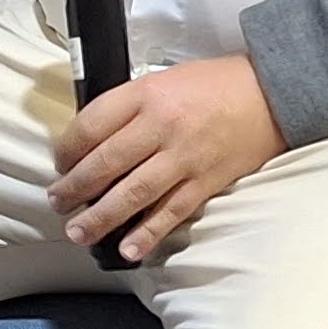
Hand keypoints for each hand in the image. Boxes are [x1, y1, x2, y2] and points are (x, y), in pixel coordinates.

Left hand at [48, 53, 283, 264]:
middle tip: (57, 202)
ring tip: (78, 232)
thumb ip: (129, 106)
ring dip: (100, 217)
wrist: (270, 93)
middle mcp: (162, 125)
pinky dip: (147, 234)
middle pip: (105, 163)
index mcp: (146, 94)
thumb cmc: (214, 85)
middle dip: (74, 188)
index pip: (91, 125)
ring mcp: (184, 157)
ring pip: (132, 193)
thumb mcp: (162, 80)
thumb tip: (93, 141)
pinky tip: (128, 249)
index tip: (60, 164)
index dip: (66, 149)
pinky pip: (170, 213)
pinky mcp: (206, 182)